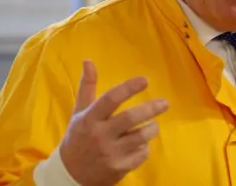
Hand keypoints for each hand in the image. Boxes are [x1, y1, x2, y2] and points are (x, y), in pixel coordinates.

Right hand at [59, 60, 168, 185]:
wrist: (70, 175)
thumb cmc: (78, 137)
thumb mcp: (80, 112)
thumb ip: (87, 87)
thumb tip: (88, 60)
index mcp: (89, 119)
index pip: (110, 99)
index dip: (129, 88)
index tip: (145, 80)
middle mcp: (99, 135)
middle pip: (130, 118)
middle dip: (151, 108)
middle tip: (165, 103)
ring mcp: (110, 153)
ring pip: (141, 137)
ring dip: (151, 128)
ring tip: (152, 124)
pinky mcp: (119, 168)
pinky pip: (142, 154)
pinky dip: (145, 147)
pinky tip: (140, 144)